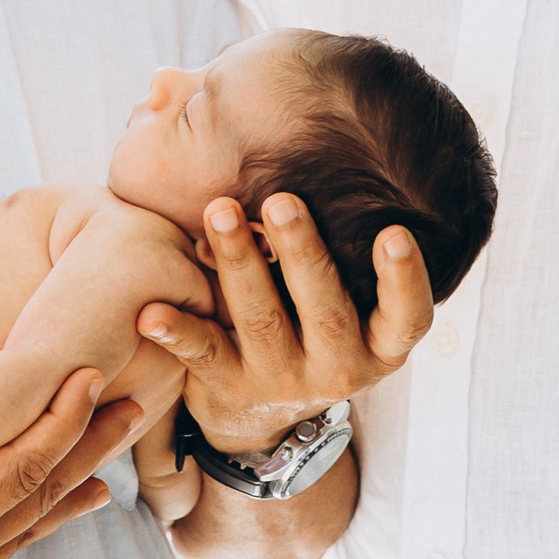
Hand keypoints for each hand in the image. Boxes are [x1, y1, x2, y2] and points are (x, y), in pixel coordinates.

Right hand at [0, 368, 142, 558]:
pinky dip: (51, 512)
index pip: (14, 472)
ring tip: (120, 443)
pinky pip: (15, 539)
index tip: (87, 379)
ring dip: (79, 474)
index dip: (56, 424)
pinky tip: (78, 501)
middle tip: (137, 403)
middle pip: (43, 494)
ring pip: (35, 519)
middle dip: (90, 444)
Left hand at [137, 193, 431, 459]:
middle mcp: (339, 368)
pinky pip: (204, 355)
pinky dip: (179, 331)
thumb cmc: (313, 326)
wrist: (263, 414)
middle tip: (283, 201)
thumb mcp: (351, 305)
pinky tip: (152, 312)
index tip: (395, 232)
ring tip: (220, 213)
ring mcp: (284, 382)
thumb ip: (349, 250)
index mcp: (379, 346)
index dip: (405, 279)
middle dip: (303, 253)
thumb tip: (335, 144)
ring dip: (240, 263)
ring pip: (262, 320)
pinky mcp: (232, 388)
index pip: (407, 317)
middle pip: (325, 310)